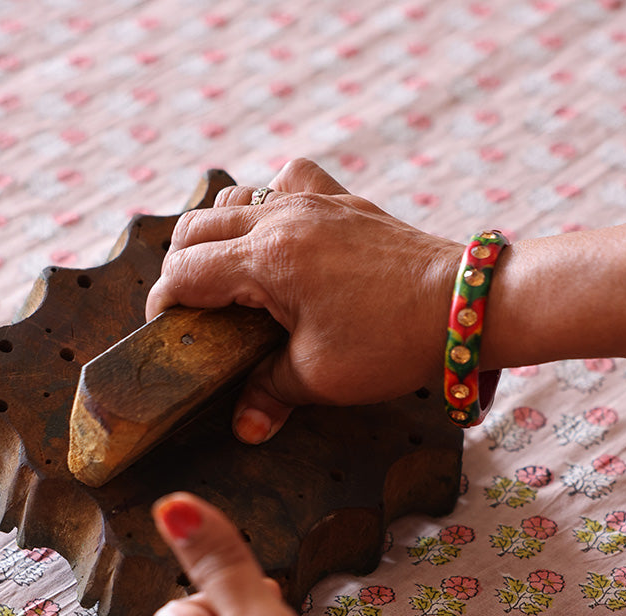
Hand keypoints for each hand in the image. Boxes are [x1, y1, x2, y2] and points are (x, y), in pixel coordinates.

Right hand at [146, 158, 461, 443]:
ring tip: (224, 276)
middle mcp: (283, 217)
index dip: (162, 304)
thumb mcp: (321, 378)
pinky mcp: (344, 202)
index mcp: (267, 259)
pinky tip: (278, 231)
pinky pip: (289, 180)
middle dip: (181, 268)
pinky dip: (270, 199)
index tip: (163, 333)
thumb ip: (270, 394)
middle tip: (189, 311)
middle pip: (198, 227)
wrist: (463, 306)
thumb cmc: (393, 342)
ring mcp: (315, 201)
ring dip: (218, 232)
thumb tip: (244, 425)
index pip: (185, 272)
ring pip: (237, 196)